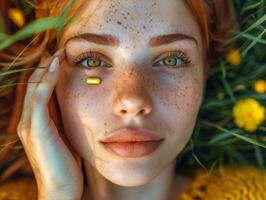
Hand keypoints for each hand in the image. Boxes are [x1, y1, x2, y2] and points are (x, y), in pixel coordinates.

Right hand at [17, 49, 83, 199]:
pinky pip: (39, 102)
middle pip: (35, 86)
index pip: (41, 90)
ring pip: (35, 90)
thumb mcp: (66, 134)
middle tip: (60, 51)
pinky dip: (45, 84)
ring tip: (57, 55)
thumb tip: (70, 101)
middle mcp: (29, 121)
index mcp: (38, 121)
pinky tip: (53, 70)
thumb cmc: (67, 162)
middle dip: (46, 67)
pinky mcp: (37, 131)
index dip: (49, 73)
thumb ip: (63, 119)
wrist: (62, 188)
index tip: (63, 58)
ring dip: (45, 70)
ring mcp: (30, 126)